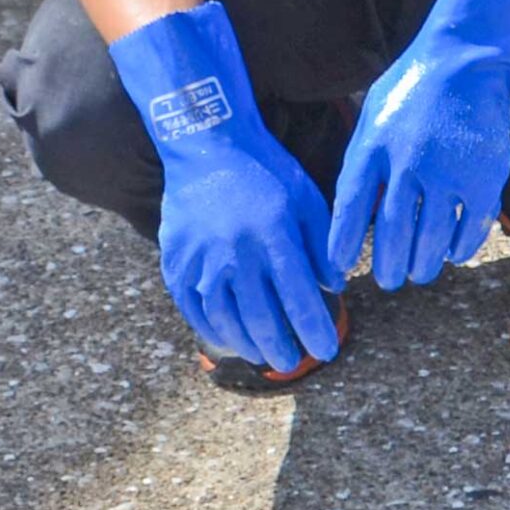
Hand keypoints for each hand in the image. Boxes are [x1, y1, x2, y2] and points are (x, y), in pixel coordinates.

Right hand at [156, 132, 339, 372]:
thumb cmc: (267, 173)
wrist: (207, 146)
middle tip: (294, 363)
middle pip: (261, 317)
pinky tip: (227, 338)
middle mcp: (235, 253)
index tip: (328, 351)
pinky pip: (193, 307)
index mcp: (273, 236)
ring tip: (264, 356)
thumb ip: (321, 245)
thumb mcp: (306, 200)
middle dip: (282, 347)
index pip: (299, 298)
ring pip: (225, 319)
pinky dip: (211, 329)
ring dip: (247, 344)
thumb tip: (334, 287)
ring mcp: (201, 260)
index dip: (315, 330)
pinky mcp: (175, 262)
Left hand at [328, 0, 509, 288]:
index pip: (350, 208)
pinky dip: (458, 248)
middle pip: (393, 234)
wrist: (467, 62)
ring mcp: (448, 173)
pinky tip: (451, 253)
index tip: (339, 269)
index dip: (343, 244)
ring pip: (431, 240)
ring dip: (422, 265)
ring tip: (418, 273)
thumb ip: (363, 161)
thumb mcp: (373, 115)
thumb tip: (352, 213)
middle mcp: (408, 164)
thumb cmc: (414, 89)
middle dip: (388, 267)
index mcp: (373, 147)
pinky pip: (469, 229)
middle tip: (389, 281)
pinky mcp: (484, 179)